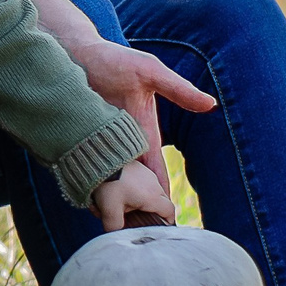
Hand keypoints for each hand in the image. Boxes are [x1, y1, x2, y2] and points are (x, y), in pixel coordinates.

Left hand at [67, 35, 209, 219]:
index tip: (168, 222)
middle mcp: (121, 141)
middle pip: (130, 182)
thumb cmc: (114, 59)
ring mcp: (98, 141)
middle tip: (135, 235)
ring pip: (105, 179)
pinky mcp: (76, 138)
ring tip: (107, 227)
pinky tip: (79, 201)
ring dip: (106, 198)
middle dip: (133, 206)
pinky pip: (80, 166)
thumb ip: (177, 89)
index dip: (160, 193)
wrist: (75, 51)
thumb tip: (210, 104)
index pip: (154, 171)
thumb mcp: (150, 71)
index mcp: (143, 131)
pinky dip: (81, 181)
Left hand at [91, 159, 176, 231]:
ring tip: (112, 203)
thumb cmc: (107, 183)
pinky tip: (111, 192)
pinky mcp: (137, 168)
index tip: (156, 228)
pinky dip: (128, 190)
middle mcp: (153, 184)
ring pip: (146, 193)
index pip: (169, 212)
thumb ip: (114, 227)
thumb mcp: (109, 210)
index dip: (165, 222)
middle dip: (144, 213)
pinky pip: (138, 183)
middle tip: (128, 217)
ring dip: (132, 201)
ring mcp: (146, 174)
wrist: (98, 156)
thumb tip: (115, 235)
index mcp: (152, 196)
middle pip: (157, 204)